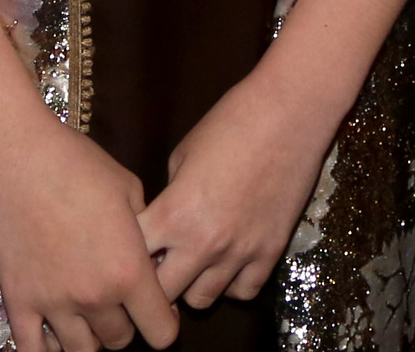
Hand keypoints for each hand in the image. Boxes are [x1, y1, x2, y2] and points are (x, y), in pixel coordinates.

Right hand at [0, 111, 180, 351]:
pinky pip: (33, 350)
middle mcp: (94, 296)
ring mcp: (52, 303)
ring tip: (88, 312)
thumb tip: (149, 257)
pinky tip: (55, 331)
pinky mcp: (17, 301)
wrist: (15, 154)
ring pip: (81, 351)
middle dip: (125, 324)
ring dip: (89, 336)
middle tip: (119, 301)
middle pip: (119, 342)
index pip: (161, 333)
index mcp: (128, 270)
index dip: (164, 323)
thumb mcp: (129, 190)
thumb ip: (144, 233)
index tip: (157, 308)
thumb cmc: (76, 163)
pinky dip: (48, 348)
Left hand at [138, 67, 340, 309]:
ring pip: (200, 300)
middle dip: (153, 281)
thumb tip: (163, 224)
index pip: (132, 259)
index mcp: (173, 214)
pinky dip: (231, 283)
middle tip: (158, 264)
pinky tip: (228, 263)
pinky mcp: (270, 253)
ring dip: (190, 285)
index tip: (130, 247)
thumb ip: (169, 198)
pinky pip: (243, 292)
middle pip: (162, 294)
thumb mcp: (182, 155)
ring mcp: (239, 252)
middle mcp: (202, 243)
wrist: (288, 113)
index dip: (126, 253)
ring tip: (193, 264)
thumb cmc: (229, 122)